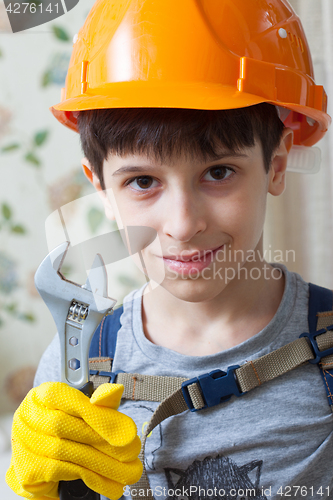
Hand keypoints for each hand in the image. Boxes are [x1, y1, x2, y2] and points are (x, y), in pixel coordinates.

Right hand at [6, 382, 141, 499]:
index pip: (66, 398)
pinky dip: (90, 476)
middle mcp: (26, 416)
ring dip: (101, 463)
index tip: (125, 429)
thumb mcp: (91, 412)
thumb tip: (116, 389)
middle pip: (64, 426)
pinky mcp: (27, 470)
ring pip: (65, 451)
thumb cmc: (73, 430)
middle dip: (102, 440)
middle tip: (132, 453)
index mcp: (42, 395)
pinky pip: (61, 471)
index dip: (95, 412)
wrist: (51, 463)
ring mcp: (23, 444)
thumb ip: (102, 402)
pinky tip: (109, 483)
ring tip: (127, 472)